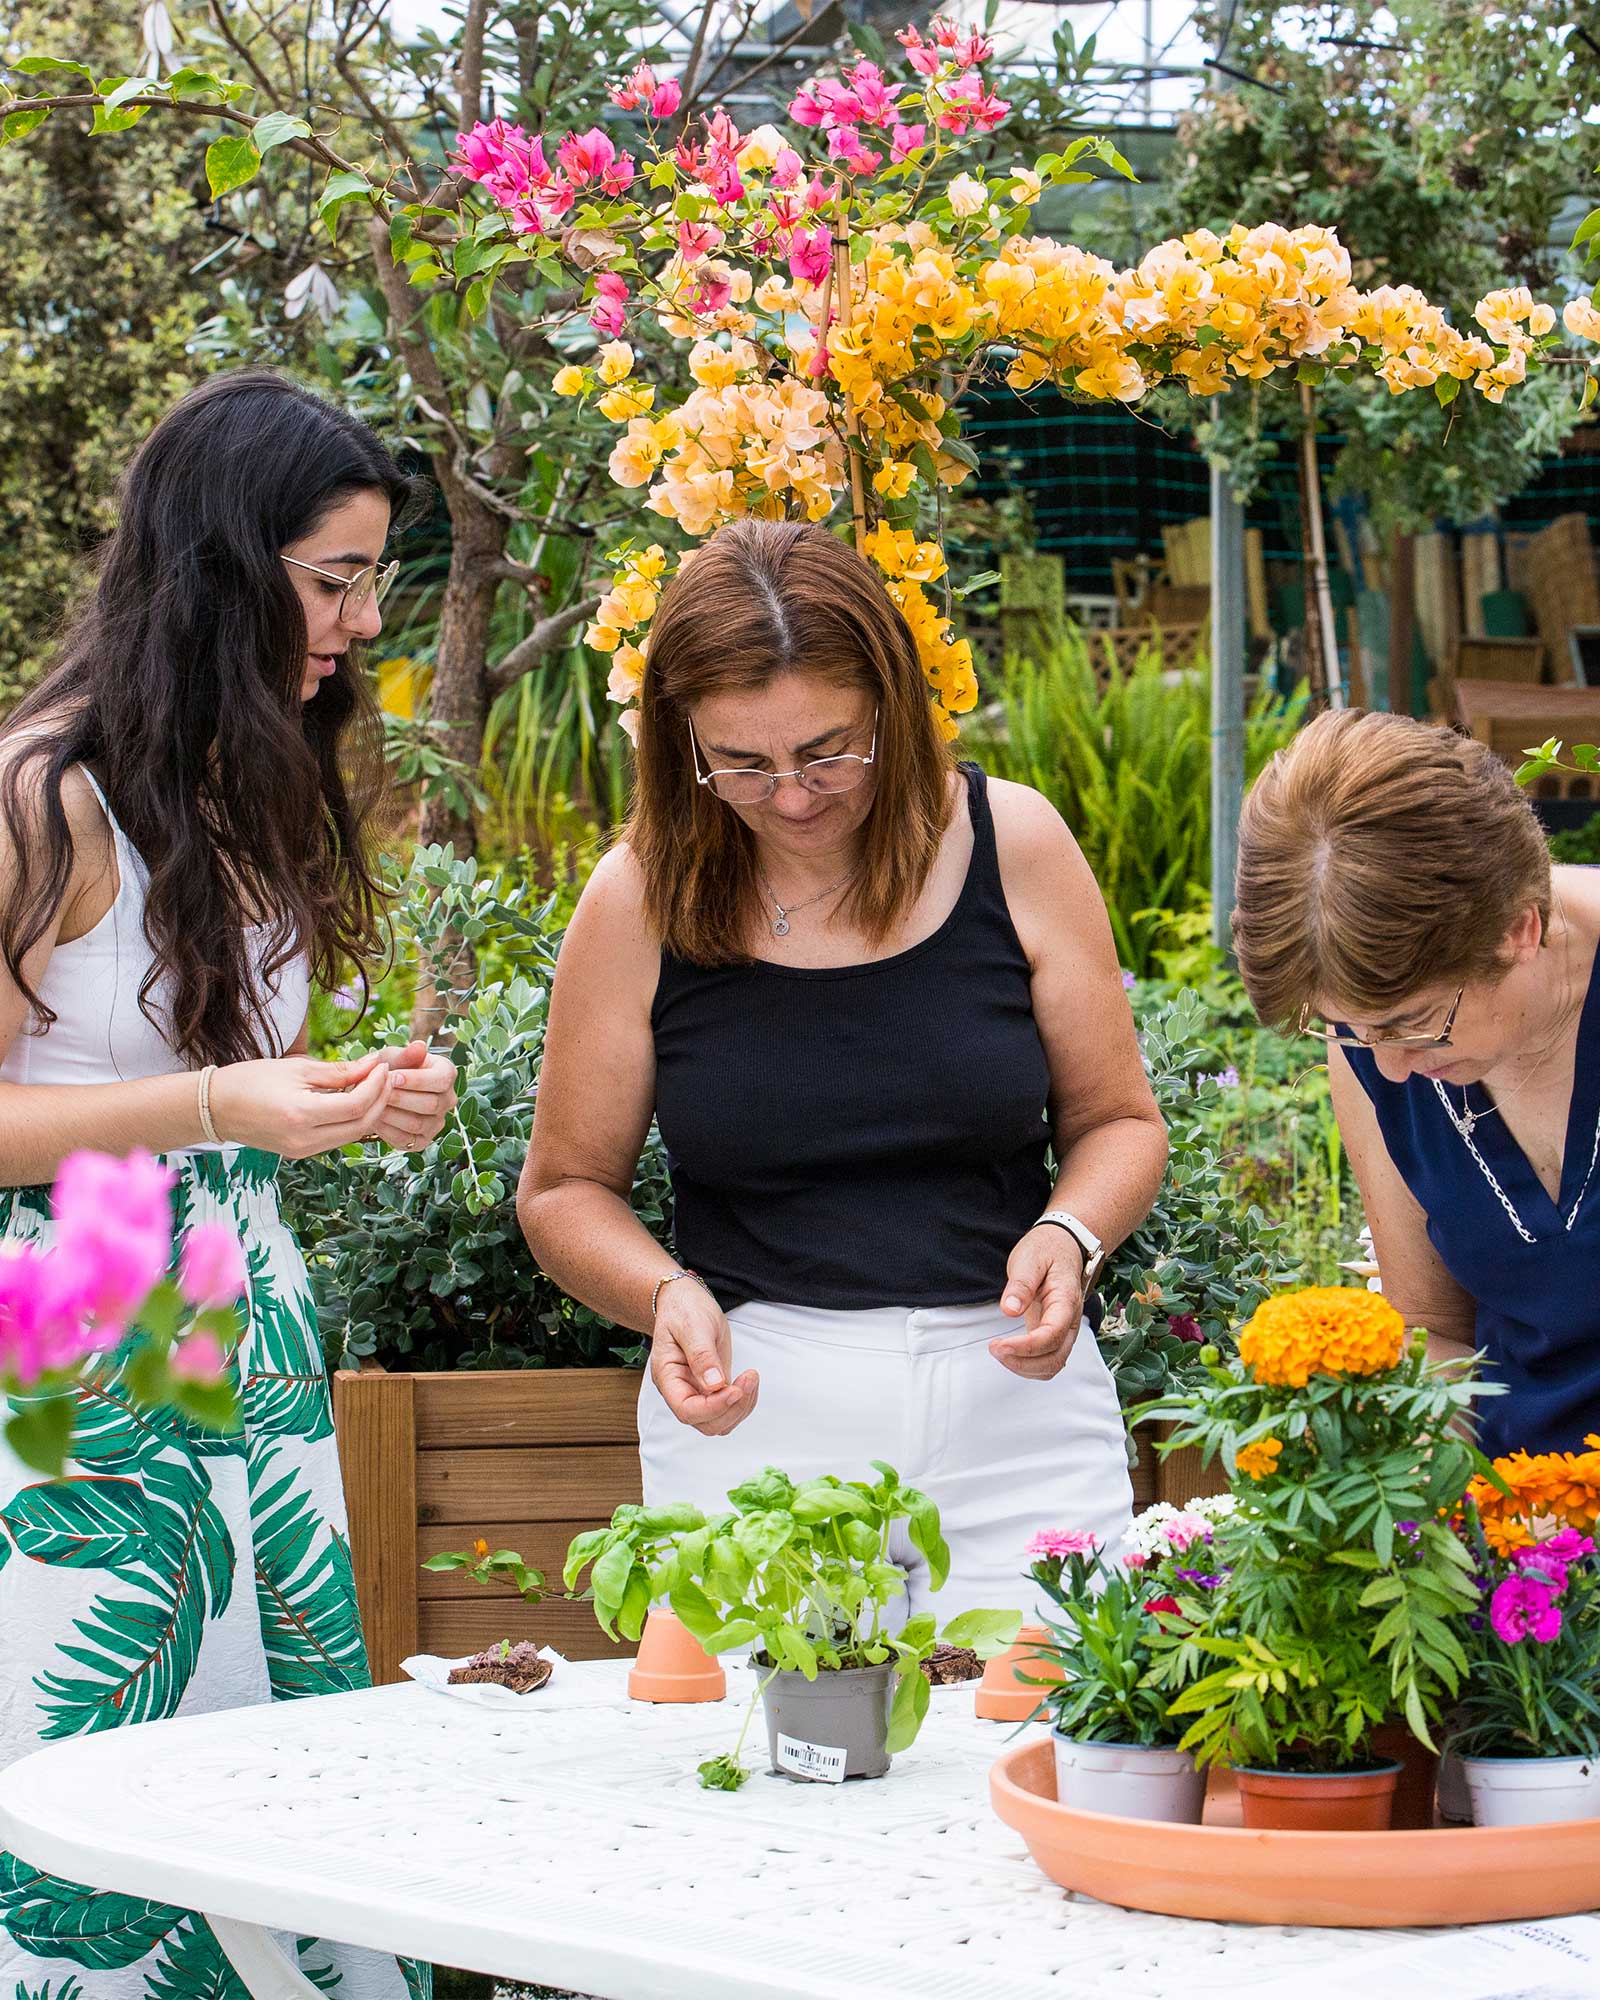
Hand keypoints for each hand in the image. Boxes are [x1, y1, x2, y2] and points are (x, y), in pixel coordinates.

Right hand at [209, 1053, 394, 1158]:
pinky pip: (336, 1139)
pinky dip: (351, 1121)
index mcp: (302, 1115)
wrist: (215, 1108)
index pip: (357, 1104)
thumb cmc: (252, 1080)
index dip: (377, 1085)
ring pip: (352, 1135)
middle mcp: (304, 1140)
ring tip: (373, 1085)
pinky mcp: (300, 1154)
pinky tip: (354, 1101)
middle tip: (387, 1076)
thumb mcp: (297, 1068)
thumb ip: (339, 1071)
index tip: (383, 1065)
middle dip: (380, 1100)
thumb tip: (374, 1064)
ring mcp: (302, 1151)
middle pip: (362, 1125)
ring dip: (369, 1112)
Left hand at [367, 1040, 456, 1150]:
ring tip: (371, 1105)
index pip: (441, 1080)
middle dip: (400, 1098)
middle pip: (431, 1104)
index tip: (392, 1076)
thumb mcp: (394, 1056)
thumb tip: (420, 1046)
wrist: (380, 1090)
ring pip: (418, 1124)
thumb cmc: (390, 1069)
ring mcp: (437, 1123)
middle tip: (376, 1092)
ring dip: (392, 1115)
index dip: (416, 1080)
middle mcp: (448, 1100)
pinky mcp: (422, 1141)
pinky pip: (407, 1140)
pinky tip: (373, 1118)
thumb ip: (406, 1053)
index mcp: (447, 1075)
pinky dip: (387, 1131)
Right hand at [650, 1279, 758, 1436]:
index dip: (713, 1407)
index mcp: (668, 1377)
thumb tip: (714, 1386)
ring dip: (741, 1407)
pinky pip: (729, 1409)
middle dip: (732, 1408)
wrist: (684, 1301)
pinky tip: (749, 1380)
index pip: (687, 1410)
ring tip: (751, 1377)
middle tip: (749, 1379)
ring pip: (720, 1422)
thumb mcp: (693, 1326)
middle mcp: (680, 1391)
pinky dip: (744, 1401)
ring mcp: (696, 1392)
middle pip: (706, 1423)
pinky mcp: (712, 1389)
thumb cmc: (684, 1310)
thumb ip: (702, 1356)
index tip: (735, 1389)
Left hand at [990, 1225, 1086, 1379]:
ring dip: (1025, 1368)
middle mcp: (1069, 1321)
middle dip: (1023, 1363)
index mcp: (1066, 1301)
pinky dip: (1028, 1366)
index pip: (1052, 1335)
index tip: (999, 1345)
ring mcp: (1063, 1330)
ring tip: (999, 1351)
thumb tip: (1010, 1310)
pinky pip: (1047, 1361)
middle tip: (995, 1348)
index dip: (1026, 1347)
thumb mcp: (1030, 1259)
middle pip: (1056, 1359)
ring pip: (1053, 1365)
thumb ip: (1021, 1285)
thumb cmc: (1047, 1250)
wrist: (1063, 1246)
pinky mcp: (1053, 1334)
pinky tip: (1009, 1353)